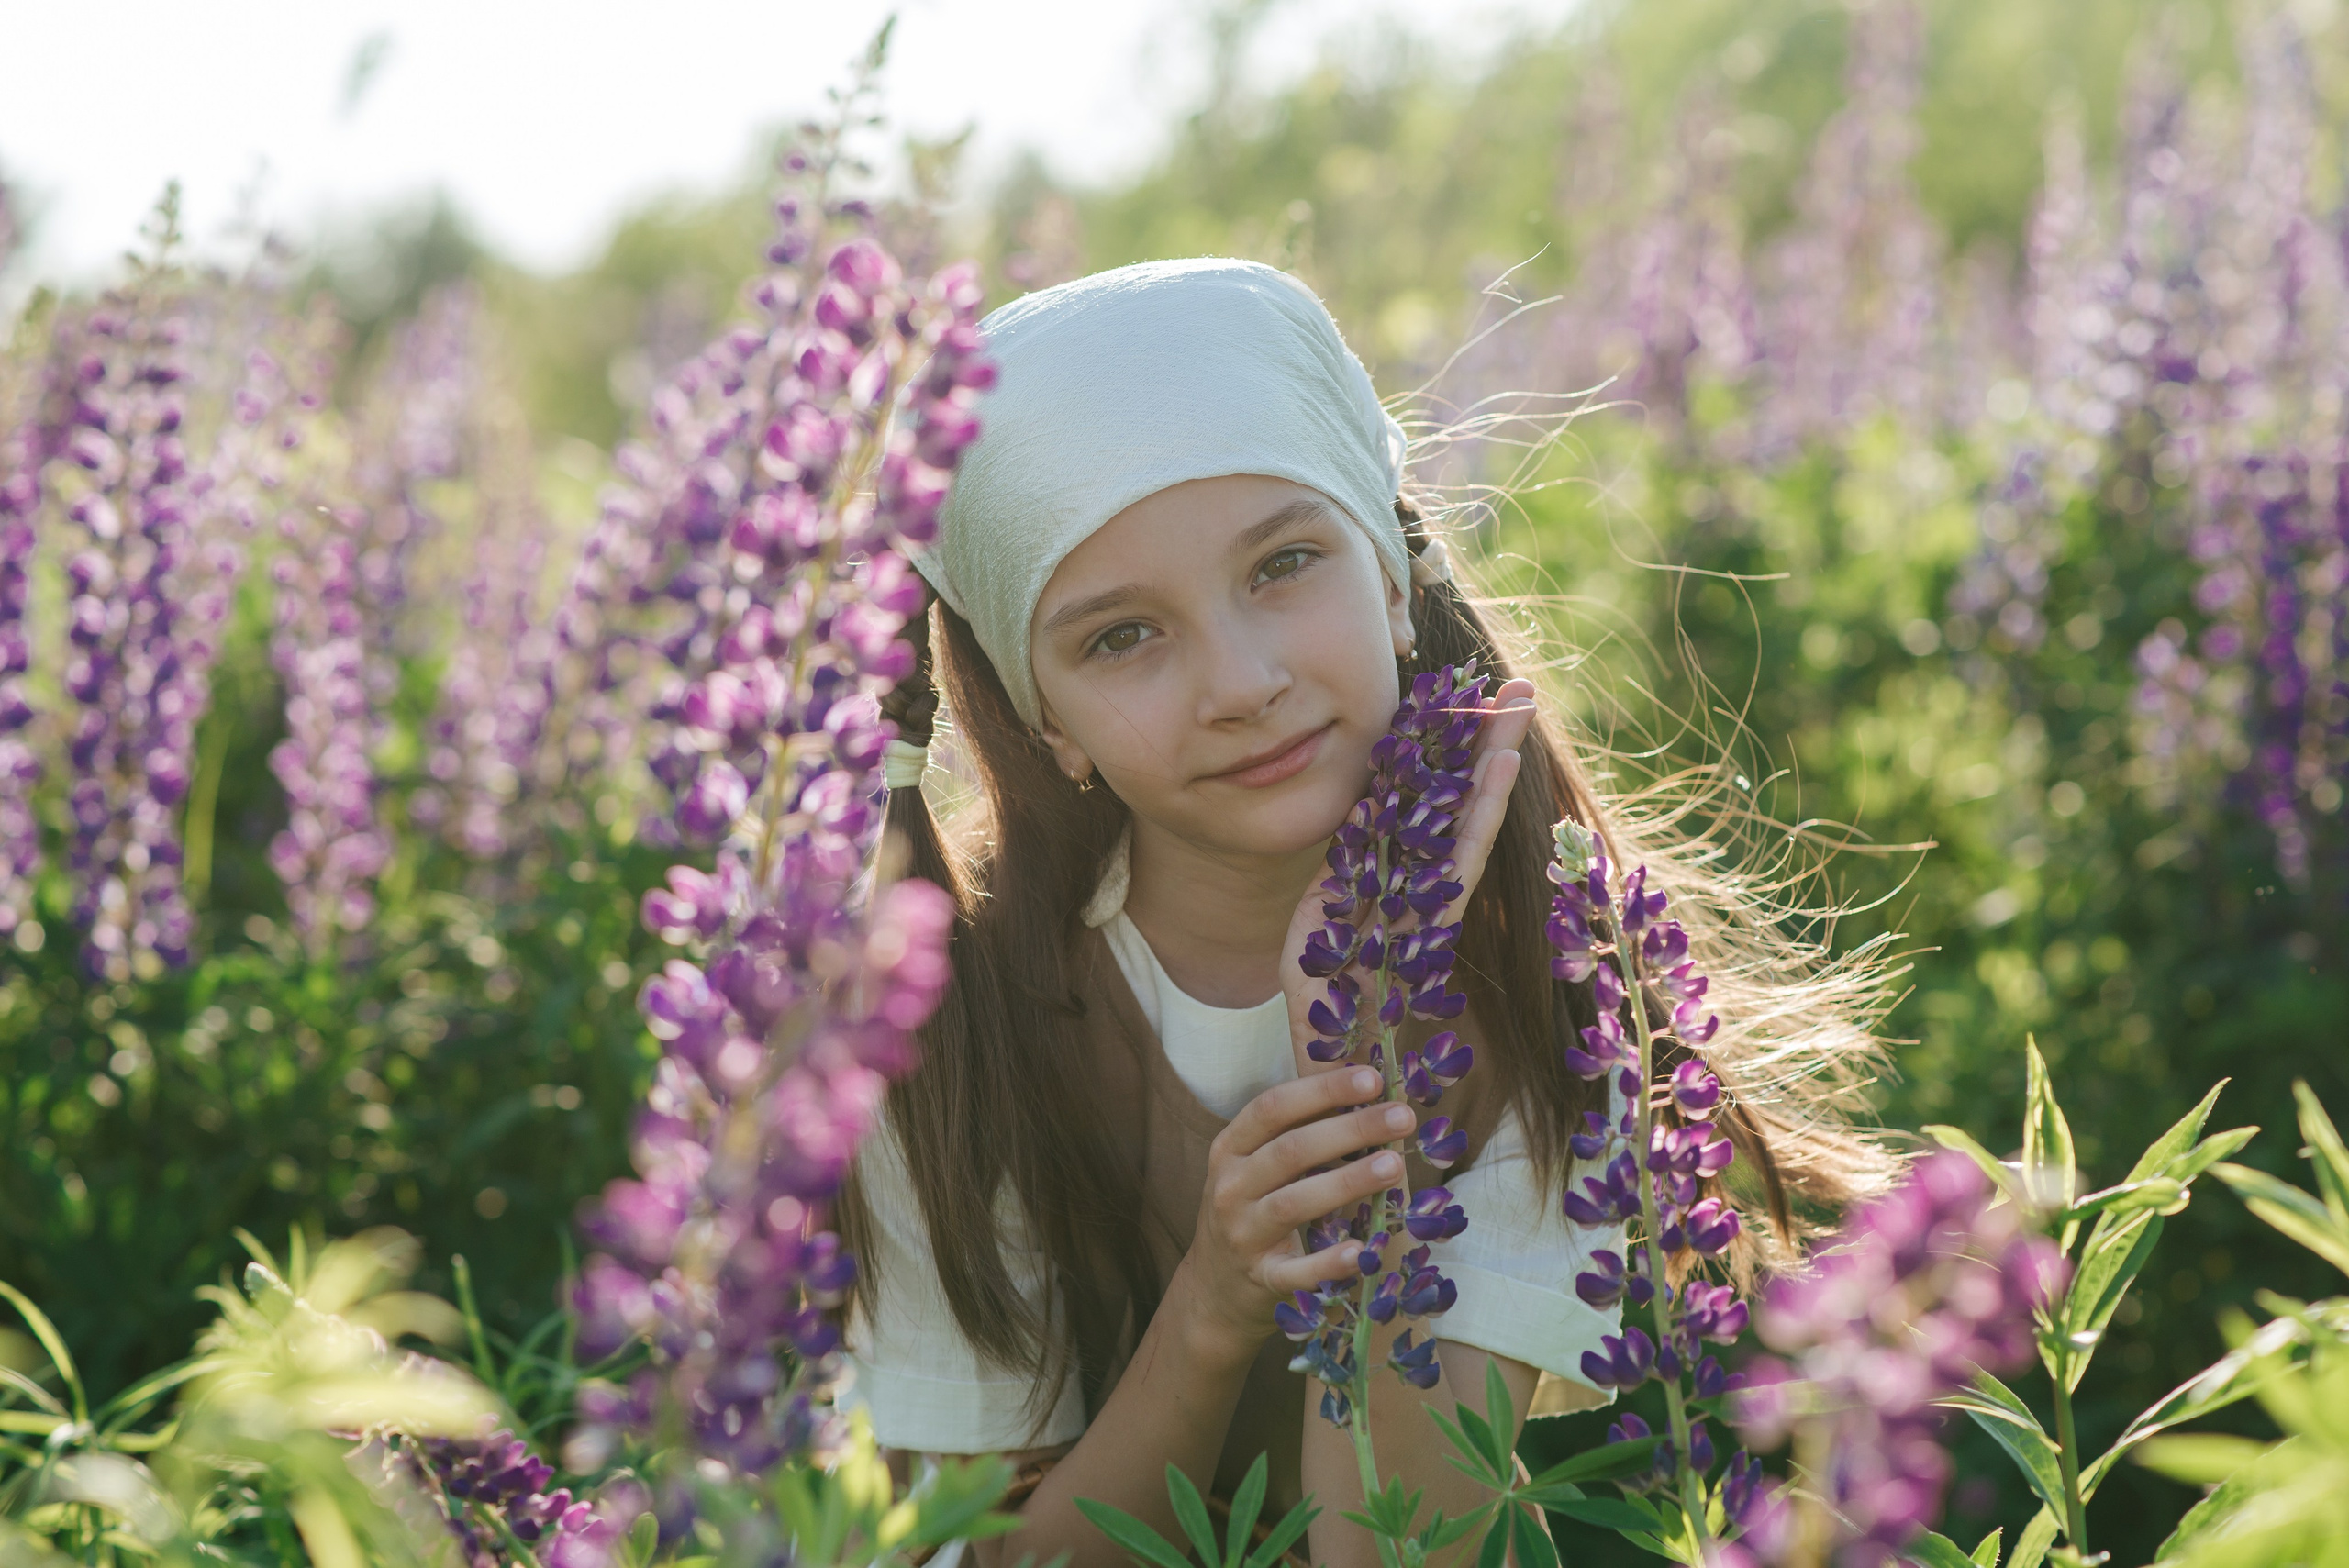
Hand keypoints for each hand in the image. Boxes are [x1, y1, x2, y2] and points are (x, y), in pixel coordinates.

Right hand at [1179, 1066, 1418, 1367]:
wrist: (1214, 1287)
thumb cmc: (1251, 1208)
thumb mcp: (1258, 1162)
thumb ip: (1300, 1126)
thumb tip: (1364, 1082)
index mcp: (1231, 1148)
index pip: (1273, 1107)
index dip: (1322, 1090)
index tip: (1372, 1079)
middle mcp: (1230, 1187)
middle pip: (1291, 1151)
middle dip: (1350, 1129)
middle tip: (1402, 1117)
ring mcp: (1242, 1234)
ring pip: (1294, 1204)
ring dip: (1347, 1182)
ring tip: (1394, 1165)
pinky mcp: (1260, 1278)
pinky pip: (1295, 1271)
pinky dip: (1327, 1262)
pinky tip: (1360, 1251)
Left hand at [1280, 676, 1538, 1064]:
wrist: (1335, 1073)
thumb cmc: (1326, 1006)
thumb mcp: (1318, 922)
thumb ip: (1342, 873)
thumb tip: (1361, 813)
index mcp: (1395, 877)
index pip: (1426, 802)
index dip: (1448, 756)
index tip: (1466, 706)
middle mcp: (1424, 884)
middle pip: (1458, 802)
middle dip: (1485, 747)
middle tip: (1517, 690)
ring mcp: (1433, 903)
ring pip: (1469, 822)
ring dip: (1492, 765)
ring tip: (1516, 712)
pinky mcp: (1434, 927)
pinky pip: (1460, 862)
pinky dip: (1480, 814)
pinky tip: (1498, 772)